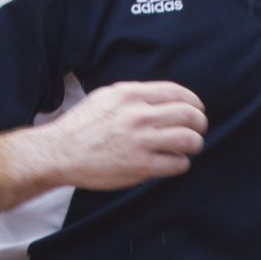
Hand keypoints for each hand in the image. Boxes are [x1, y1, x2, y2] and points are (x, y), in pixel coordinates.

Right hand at [42, 80, 206, 190]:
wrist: (61, 152)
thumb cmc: (83, 125)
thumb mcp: (107, 96)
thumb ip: (136, 96)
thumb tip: (164, 99)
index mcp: (131, 95)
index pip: (178, 93)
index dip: (194, 103)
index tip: (196, 110)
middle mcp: (139, 115)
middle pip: (190, 115)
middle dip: (199, 124)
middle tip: (197, 131)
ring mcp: (142, 141)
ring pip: (190, 140)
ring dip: (194, 144)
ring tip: (187, 148)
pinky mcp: (141, 166)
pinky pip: (178, 163)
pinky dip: (180, 163)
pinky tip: (172, 163)